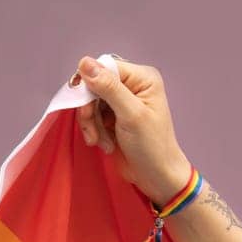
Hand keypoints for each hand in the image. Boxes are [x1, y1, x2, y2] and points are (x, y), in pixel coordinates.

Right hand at [68, 55, 191, 206]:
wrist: (157, 179)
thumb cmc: (152, 148)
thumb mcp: (131, 115)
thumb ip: (109, 88)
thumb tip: (85, 63)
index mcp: (142, 78)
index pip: (105, 68)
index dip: (90, 84)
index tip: (84, 105)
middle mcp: (132, 85)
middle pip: (94, 85)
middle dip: (89, 109)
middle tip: (92, 131)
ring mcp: (122, 102)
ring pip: (90, 101)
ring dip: (91, 123)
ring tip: (101, 141)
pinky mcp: (113, 118)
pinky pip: (92, 116)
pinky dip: (94, 130)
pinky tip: (105, 144)